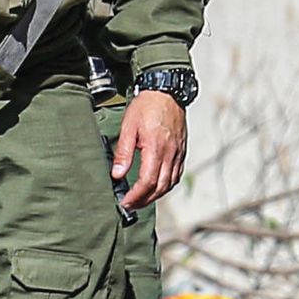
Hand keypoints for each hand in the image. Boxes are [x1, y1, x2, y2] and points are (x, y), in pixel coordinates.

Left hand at [112, 88, 187, 209]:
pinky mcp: (182, 151)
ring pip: (170, 182)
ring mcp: (179, 153)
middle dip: (145, 200)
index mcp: (157, 148)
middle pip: (160, 186)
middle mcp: (171, 153)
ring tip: (141, 201)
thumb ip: (123, 152)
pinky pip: (176, 174)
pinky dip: (167, 185)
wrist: (167, 92)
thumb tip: (117, 175)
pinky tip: (157, 187)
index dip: (136, 195)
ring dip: (156, 195)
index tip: (125, 202)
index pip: (148, 180)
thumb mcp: (128, 127)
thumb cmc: (146, 107)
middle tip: (130, 206)